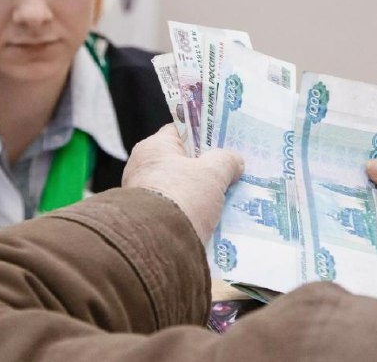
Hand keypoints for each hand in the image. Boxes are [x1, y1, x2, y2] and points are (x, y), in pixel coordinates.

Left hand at [122, 124, 243, 241]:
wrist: (158, 244)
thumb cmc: (183, 197)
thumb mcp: (213, 173)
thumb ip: (226, 160)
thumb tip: (234, 161)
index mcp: (153, 147)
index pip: (179, 131)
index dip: (202, 134)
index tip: (223, 142)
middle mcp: (141, 168)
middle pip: (180, 160)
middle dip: (204, 166)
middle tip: (230, 170)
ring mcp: (142, 195)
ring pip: (179, 186)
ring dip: (199, 191)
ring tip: (226, 196)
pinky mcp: (148, 219)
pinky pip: (175, 207)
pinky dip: (191, 210)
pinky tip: (211, 216)